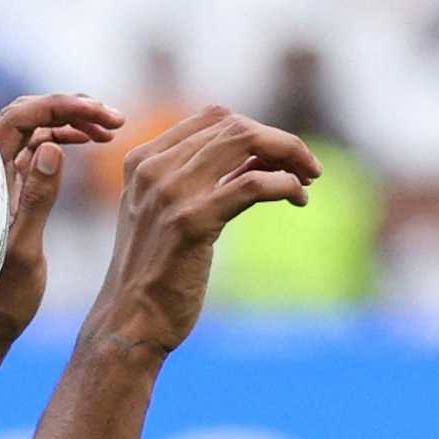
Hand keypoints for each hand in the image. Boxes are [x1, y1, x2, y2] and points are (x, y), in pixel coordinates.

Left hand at [0, 94, 125, 345]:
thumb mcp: (22, 251)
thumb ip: (36, 200)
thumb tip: (51, 147)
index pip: (20, 117)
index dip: (62, 105)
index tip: (104, 115)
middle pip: (26, 114)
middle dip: (70, 108)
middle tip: (113, 120)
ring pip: (32, 130)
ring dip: (70, 122)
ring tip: (109, 130)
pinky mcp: (10, 191)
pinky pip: (35, 149)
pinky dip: (63, 140)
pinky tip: (89, 144)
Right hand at [81, 106, 321, 355]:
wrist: (130, 320)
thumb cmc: (154, 271)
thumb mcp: (165, 213)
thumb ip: (197, 181)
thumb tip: (258, 158)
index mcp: (142, 161)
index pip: (212, 117)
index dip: (255, 129)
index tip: (279, 155)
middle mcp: (153, 170)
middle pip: (233, 125)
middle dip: (280, 140)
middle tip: (307, 167)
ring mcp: (170, 194)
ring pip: (245, 142)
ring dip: (290, 155)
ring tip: (308, 179)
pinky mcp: (192, 222)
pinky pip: (253, 183)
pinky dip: (285, 184)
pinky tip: (297, 199)